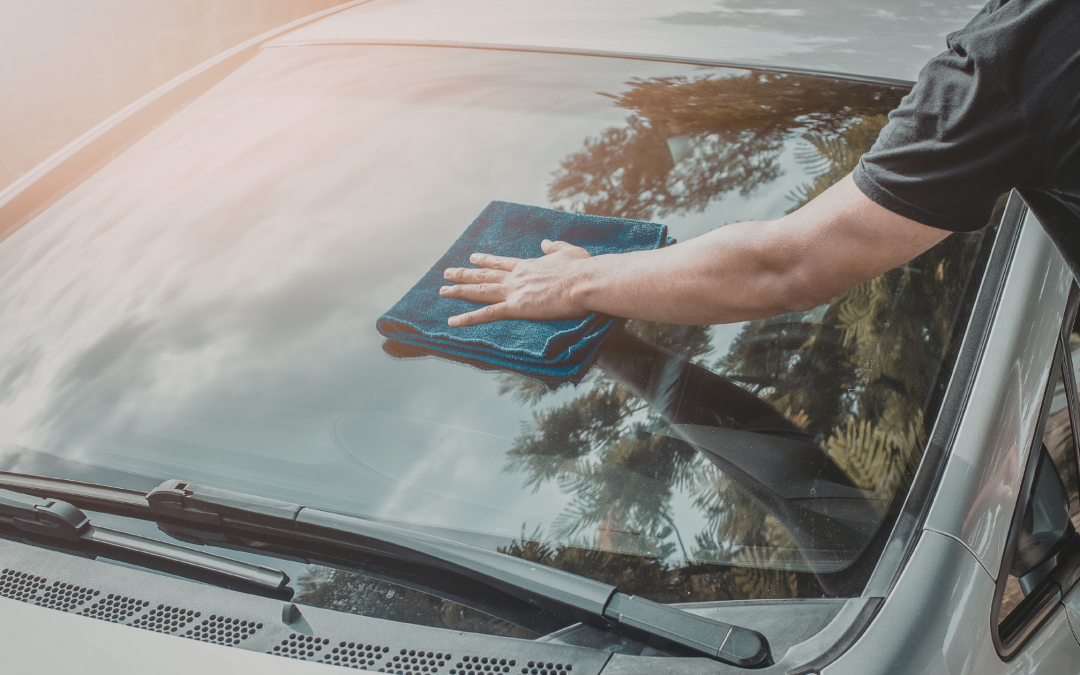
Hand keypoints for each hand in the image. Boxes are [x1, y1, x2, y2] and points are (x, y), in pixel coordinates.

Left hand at [441, 239, 591, 326]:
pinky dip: (468, 318)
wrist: (586, 281)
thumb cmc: (583, 269)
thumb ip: (554, 247)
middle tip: (447, 273)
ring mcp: (514, 291)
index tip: (472, 257)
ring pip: (480, 291)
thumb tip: (544, 242)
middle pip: (485, 275)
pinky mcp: (517, 307)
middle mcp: (516, 277)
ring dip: (459, 291)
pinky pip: (486, 314)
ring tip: (442, 291)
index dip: (485, 261)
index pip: (501, 263)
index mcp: (529, 265)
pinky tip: (452, 321)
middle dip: (464, 274)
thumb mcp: (569, 252)